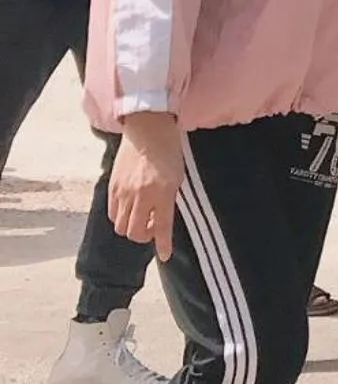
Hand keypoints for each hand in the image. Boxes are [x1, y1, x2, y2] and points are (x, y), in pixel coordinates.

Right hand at [109, 114, 182, 259]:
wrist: (148, 128)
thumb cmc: (169, 150)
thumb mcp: (177, 175)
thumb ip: (169, 199)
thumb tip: (162, 220)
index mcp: (163, 191)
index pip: (163, 226)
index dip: (163, 244)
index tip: (164, 255)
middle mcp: (141, 195)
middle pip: (136, 232)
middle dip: (145, 235)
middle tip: (153, 227)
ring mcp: (124, 192)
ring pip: (122, 227)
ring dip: (132, 228)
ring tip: (142, 217)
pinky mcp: (112, 188)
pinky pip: (113, 215)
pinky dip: (121, 218)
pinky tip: (130, 209)